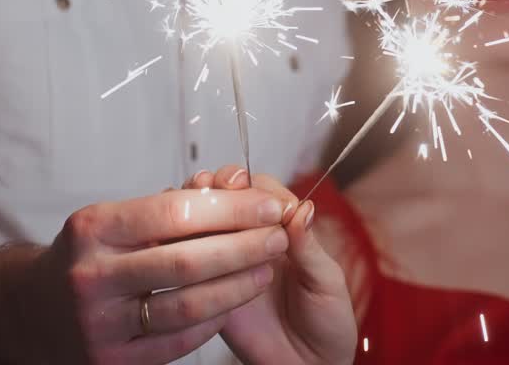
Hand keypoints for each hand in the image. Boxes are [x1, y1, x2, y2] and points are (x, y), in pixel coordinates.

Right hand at [27, 185, 292, 363]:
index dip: (232, 208)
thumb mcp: (112, 221)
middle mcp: (91, 276)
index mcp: (93, 228)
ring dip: (239, 285)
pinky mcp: (112, 360)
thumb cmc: (91, 254)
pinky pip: (179, 340)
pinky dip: (214, 318)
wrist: (36, 311)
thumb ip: (168, 208)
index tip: (269, 204)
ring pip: (188, 304)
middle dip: (245, 246)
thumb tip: (239, 183)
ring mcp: (99, 323)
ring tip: (266, 268)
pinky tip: (235, 300)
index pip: (176, 212)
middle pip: (187, 261)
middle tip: (278, 236)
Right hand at [188, 166, 356, 364]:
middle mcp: (250, 241)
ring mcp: (227, 264)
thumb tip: (301, 209)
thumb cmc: (328, 322)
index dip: (252, 187)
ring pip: (201, 226)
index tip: (250, 192)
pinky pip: (189, 266)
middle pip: (225, 201)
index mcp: (283, 230)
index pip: (261, 193)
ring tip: (196, 213)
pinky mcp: (208, 291)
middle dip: (217, 188)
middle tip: (215, 188)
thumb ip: (309, 247)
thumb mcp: (326, 281)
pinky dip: (181, 249)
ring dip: (195, 213)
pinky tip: (181, 246)